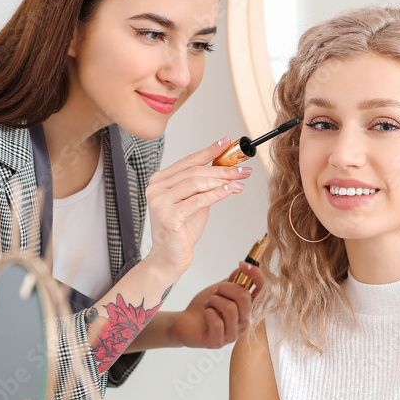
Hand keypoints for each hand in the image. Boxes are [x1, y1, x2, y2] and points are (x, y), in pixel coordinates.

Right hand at [145, 137, 251, 275]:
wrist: (170, 257)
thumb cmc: (182, 230)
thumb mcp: (195, 201)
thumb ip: (204, 185)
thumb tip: (226, 167)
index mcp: (160, 181)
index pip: (188, 161)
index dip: (209, 151)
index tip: (226, 143)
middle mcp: (156, 188)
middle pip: (195, 171)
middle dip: (222, 168)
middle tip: (242, 169)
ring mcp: (159, 202)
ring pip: (196, 183)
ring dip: (222, 180)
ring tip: (239, 180)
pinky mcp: (168, 216)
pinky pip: (198, 200)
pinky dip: (217, 193)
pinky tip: (231, 189)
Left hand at [167, 262, 264, 348]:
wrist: (184, 322)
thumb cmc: (204, 307)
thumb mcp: (219, 290)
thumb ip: (233, 281)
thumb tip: (243, 269)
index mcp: (247, 308)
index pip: (261, 290)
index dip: (255, 275)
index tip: (243, 264)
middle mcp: (244, 322)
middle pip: (244, 297)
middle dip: (224, 288)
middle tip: (215, 293)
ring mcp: (232, 334)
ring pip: (230, 308)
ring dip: (213, 301)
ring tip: (208, 305)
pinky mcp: (218, 342)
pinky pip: (217, 322)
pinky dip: (208, 313)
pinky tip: (206, 315)